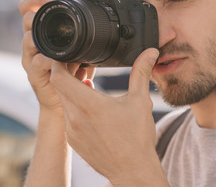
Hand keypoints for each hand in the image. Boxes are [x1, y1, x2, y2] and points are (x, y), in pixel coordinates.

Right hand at [18, 0, 94, 113]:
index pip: (33, 12)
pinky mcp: (36, 77)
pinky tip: (50, 59)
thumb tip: (106, 25)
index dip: (36, 0)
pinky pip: (36, 65)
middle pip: (27, 22)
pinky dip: (44, 61)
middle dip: (34, 13)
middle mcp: (36, 45)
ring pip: (28, 41)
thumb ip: (85, 40)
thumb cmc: (73, 76)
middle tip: (44, 8)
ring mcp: (33, 60)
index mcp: (45, 36)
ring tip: (47, 32)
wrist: (66, 104)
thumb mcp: (81, 52)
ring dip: (36, 35)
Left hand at [50, 48, 167, 185]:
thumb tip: (150, 52)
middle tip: (82, 68)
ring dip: (72, 92)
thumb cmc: (137, 138)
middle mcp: (75, 117)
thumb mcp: (140, 100)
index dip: (60, 63)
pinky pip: (68, 118)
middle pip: (59, 87)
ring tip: (88, 86)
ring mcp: (72, 131)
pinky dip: (75, 108)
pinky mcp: (73, 140)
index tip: (71, 57)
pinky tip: (91, 108)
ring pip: (63, 102)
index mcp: (89, 104)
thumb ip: (141, 72)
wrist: (132, 170)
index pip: (58, 76)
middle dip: (68, 75)